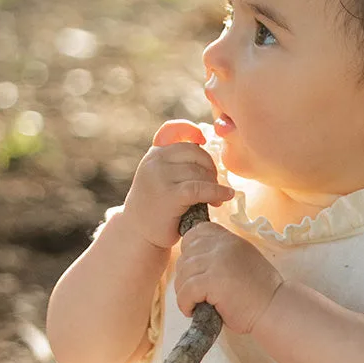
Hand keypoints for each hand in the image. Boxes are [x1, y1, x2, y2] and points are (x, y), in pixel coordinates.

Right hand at [118, 119, 234, 251]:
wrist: (138, 233)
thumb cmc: (156, 206)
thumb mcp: (161, 178)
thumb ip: (175, 162)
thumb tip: (204, 144)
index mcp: (154, 154)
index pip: (174, 129)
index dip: (193, 131)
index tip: (205, 141)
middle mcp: (155, 161)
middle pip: (195, 153)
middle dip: (210, 167)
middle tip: (214, 184)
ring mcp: (161, 177)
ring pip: (200, 172)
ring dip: (214, 184)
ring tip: (216, 198)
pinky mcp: (170, 195)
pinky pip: (201, 188)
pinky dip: (217, 192)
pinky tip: (224, 197)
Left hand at [174, 222, 282, 332]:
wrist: (274, 309)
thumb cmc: (258, 294)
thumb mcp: (242, 262)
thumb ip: (222, 256)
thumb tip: (193, 262)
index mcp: (230, 240)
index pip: (197, 233)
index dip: (189, 251)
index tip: (195, 271)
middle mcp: (222, 246)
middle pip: (186, 254)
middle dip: (185, 276)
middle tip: (193, 293)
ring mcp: (217, 261)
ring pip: (183, 273)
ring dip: (184, 292)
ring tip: (194, 303)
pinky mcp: (213, 280)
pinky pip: (186, 290)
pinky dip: (185, 303)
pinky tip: (194, 310)